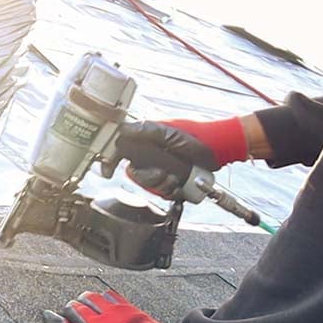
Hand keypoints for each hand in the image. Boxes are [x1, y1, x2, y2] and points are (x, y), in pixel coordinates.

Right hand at [43, 290, 178, 322]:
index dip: (53, 320)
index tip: (46, 315)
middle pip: (74, 308)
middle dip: (69, 310)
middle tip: (68, 314)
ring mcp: (114, 313)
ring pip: (90, 297)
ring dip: (84, 300)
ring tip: (84, 303)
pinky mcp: (128, 308)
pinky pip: (110, 295)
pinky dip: (104, 296)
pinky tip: (104, 299)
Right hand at [115, 118, 247, 196]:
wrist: (216, 151)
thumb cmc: (194, 136)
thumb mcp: (168, 131)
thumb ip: (144, 130)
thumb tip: (121, 130)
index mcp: (145, 143)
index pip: (119, 151)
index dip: (109, 161)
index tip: (107, 171)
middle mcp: (150, 157)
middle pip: (134, 174)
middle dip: (147, 177)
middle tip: (161, 173)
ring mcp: (160, 170)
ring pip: (148, 185)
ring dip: (161, 185)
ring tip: (175, 178)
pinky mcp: (171, 182)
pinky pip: (163, 193)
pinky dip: (171, 190)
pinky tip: (180, 183)